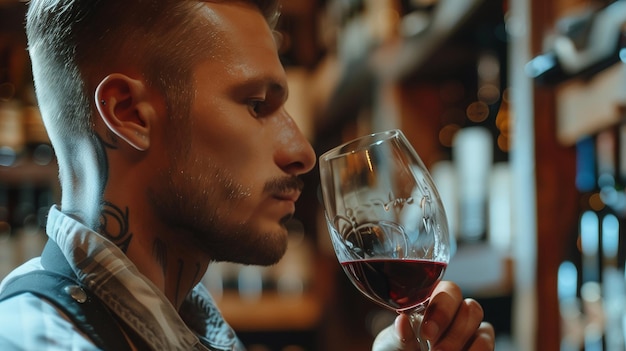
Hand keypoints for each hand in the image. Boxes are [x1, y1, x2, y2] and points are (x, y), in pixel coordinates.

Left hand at [372, 281, 494, 349]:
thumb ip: (400, 334)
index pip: (449, 290)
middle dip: (455, 333)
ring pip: (485, 326)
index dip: (442, 310)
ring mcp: (471, 328)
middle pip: (471, 308)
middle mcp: (456, 310)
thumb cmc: (399, 347)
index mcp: (434, 298)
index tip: (427, 333)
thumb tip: (401, 321)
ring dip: (464, 343)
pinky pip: (487, 343)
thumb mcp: (394, 341)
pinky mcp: (480, 344)